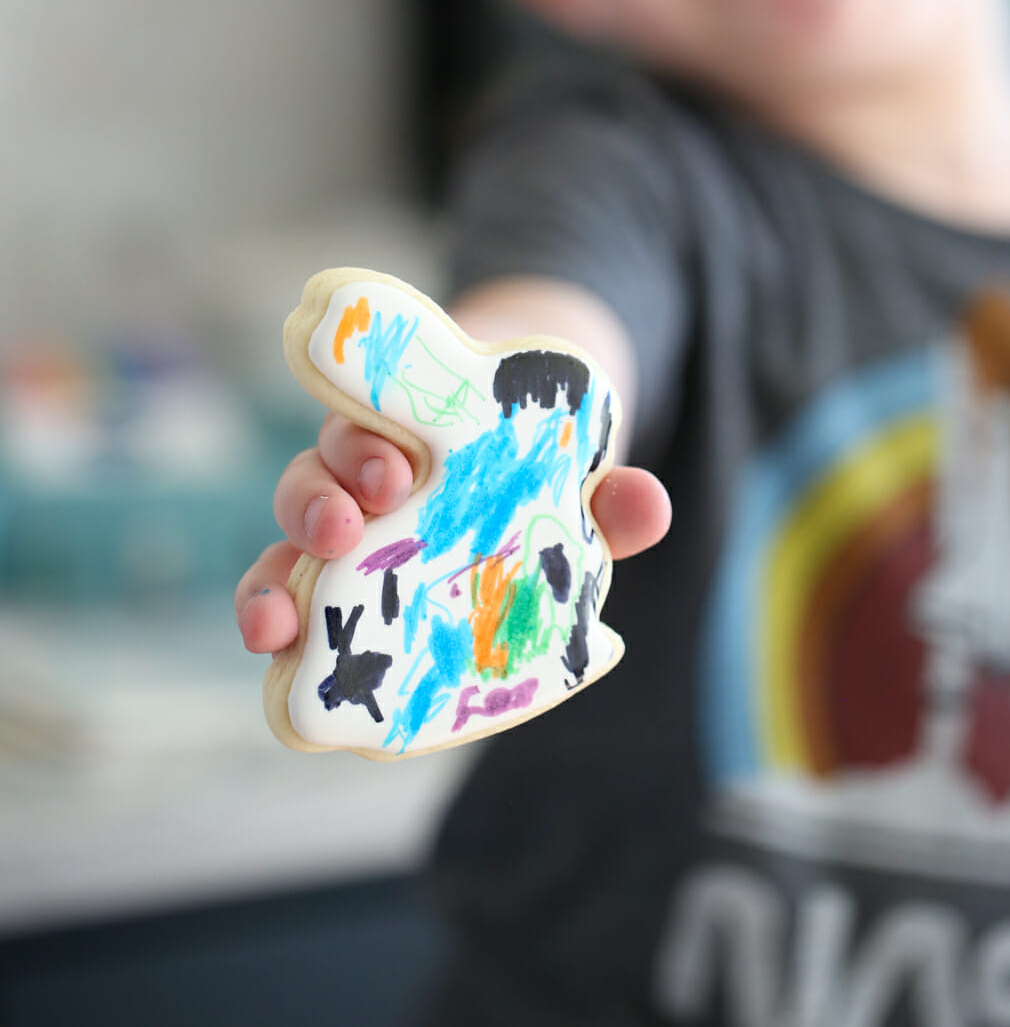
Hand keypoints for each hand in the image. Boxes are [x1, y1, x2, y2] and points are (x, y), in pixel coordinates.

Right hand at [236, 411, 670, 654]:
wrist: (507, 497)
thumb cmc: (524, 478)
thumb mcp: (566, 483)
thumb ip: (604, 497)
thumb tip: (650, 506)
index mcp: (402, 436)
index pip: (365, 427)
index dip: (365, 448)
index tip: (393, 472)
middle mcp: (354, 488)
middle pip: (310, 484)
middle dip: (315, 509)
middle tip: (343, 532)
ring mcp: (337, 554)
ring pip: (282, 556)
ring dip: (269, 588)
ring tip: (271, 628)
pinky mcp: (334, 610)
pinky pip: (294, 621)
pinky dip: (279, 641)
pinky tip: (276, 674)